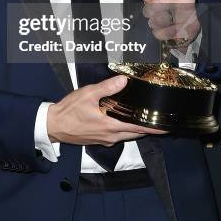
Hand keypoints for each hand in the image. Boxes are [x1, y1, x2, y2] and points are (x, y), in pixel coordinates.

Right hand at [47, 75, 167, 145]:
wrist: (54, 125)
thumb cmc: (70, 110)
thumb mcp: (88, 94)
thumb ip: (107, 87)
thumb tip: (123, 80)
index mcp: (111, 125)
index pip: (139, 128)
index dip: (154, 128)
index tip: (167, 127)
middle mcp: (111, 136)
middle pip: (135, 133)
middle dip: (148, 128)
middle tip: (158, 120)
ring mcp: (104, 140)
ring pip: (126, 136)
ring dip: (136, 129)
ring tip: (144, 120)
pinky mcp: (98, 140)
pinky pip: (116, 136)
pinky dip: (124, 129)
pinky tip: (122, 121)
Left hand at [134, 0, 200, 51]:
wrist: (186, 21)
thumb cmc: (169, 1)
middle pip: (153, 5)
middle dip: (149, 10)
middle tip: (155, 10)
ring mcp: (189, 14)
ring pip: (157, 20)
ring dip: (153, 22)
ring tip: (160, 19)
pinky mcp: (188, 30)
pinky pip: (162, 33)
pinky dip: (160, 33)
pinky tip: (165, 28)